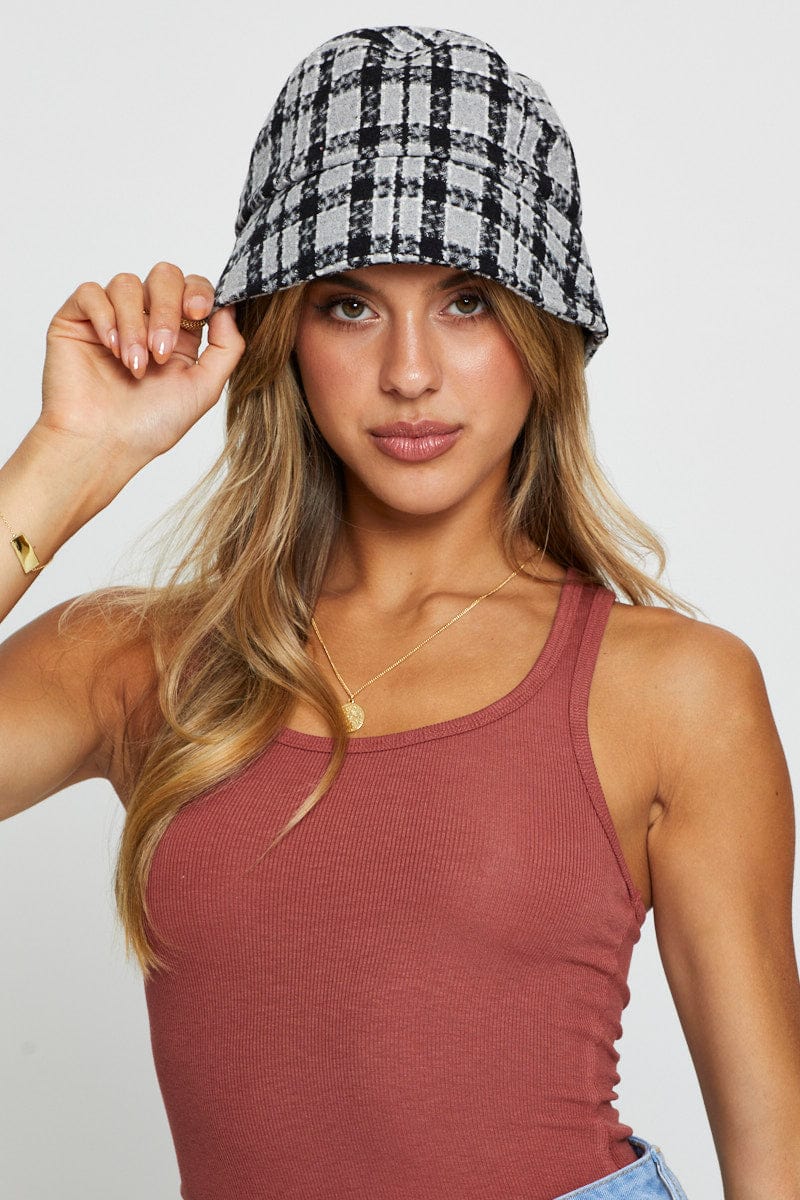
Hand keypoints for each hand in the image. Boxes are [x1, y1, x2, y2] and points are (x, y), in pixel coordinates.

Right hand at [39, 262, 245, 469]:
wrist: (104, 445)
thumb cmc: (150, 426)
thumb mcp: (205, 388)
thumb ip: (226, 347)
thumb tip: (229, 307)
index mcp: (178, 334)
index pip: (192, 288)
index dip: (198, 291)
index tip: (199, 311)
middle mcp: (146, 320)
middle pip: (164, 276)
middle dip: (167, 308)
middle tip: (161, 351)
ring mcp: (110, 318)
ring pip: (127, 283)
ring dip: (135, 324)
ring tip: (135, 365)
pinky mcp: (76, 321)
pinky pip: (91, 293)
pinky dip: (106, 317)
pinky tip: (111, 348)